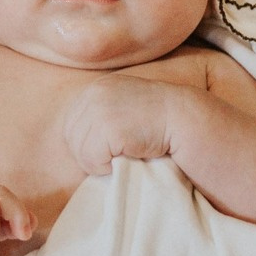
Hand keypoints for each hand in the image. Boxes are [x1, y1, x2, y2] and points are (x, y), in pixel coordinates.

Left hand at [60, 79, 179, 180]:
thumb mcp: (124, 104)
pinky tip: (129, 155)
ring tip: (125, 153)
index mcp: (96, 88)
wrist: (184, 118)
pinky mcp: (108, 127)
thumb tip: (77, 141)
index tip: (113, 145)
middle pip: (72, 139)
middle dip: (91, 153)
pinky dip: (108, 167)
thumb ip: (102, 114)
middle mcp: (93, 94)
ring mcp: (99, 109)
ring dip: (101, 162)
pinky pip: (92, 160)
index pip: (71, 125)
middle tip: (119, 153)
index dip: (89, 143)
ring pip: (80, 152)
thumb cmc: (157, 120)